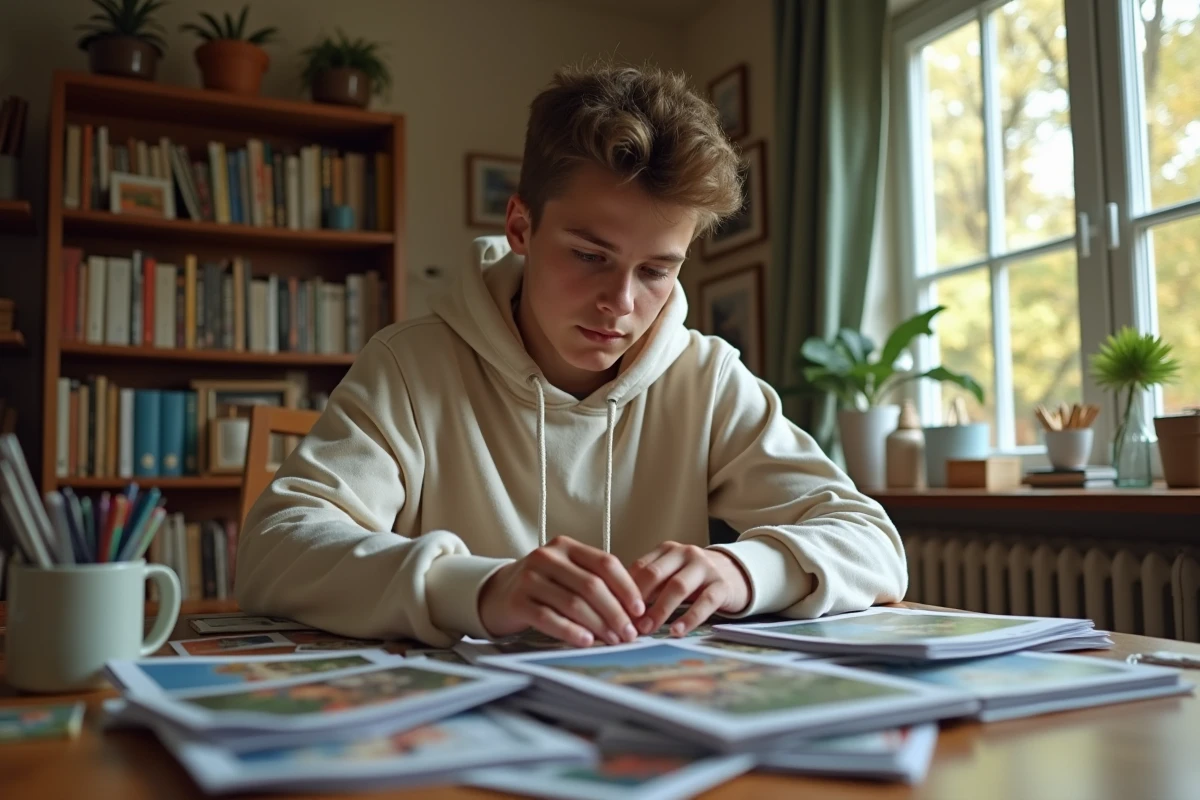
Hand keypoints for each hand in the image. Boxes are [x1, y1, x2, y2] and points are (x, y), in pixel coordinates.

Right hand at [478, 536, 645, 647]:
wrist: (496, 593)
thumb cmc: (543, 585)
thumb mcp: (567, 573)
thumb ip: (596, 582)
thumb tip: (633, 611)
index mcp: (566, 546)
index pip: (605, 563)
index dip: (627, 588)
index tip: (640, 611)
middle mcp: (547, 557)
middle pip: (592, 585)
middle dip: (616, 612)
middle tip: (629, 633)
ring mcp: (529, 577)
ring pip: (573, 603)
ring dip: (598, 625)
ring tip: (613, 641)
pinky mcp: (516, 600)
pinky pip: (548, 618)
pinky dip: (570, 631)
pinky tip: (586, 641)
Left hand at [629, 543, 750, 636]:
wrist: (735, 573)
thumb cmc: (692, 579)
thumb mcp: (670, 574)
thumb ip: (649, 586)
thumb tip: (619, 610)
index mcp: (667, 549)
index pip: (640, 567)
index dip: (625, 590)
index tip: (615, 611)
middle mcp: (685, 553)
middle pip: (655, 574)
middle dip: (639, 600)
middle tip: (628, 622)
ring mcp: (705, 567)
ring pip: (678, 587)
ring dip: (660, 610)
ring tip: (648, 629)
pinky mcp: (722, 585)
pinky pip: (705, 602)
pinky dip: (689, 618)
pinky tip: (677, 631)